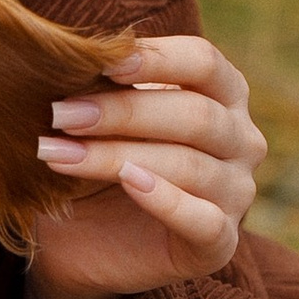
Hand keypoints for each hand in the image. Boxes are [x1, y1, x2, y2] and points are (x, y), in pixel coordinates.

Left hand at [18, 33, 265, 298]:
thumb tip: (66, 54)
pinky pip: (204, 220)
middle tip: (59, 113)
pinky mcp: (221, 242)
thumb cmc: (97, 161)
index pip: (204, 61)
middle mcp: (241, 139)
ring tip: (58, 152)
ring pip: (188, 165)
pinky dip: (166, 200)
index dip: (157, 58)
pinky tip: (129, 183)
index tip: (103, 62)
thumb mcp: (97, 119)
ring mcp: (237, 192)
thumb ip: (98, 87)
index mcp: (221, 93)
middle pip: (194, 114)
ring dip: (115, 156)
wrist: (86, 243)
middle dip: (122, 112)